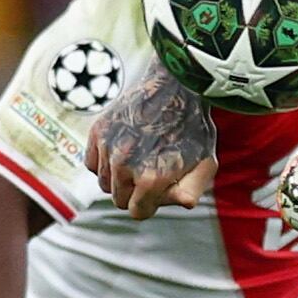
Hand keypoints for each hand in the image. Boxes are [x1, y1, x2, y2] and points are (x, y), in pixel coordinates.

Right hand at [88, 71, 214, 216]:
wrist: (175, 85)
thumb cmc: (194, 127)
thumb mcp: (205, 162)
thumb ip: (191, 191)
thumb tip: (180, 204)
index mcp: (150, 179)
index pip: (137, 212)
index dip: (150, 203)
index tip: (160, 188)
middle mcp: (123, 166)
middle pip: (119, 199)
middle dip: (135, 192)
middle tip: (151, 170)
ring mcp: (108, 148)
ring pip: (104, 183)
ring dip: (119, 177)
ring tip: (140, 157)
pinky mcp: (98, 132)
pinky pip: (92, 163)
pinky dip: (105, 161)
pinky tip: (124, 148)